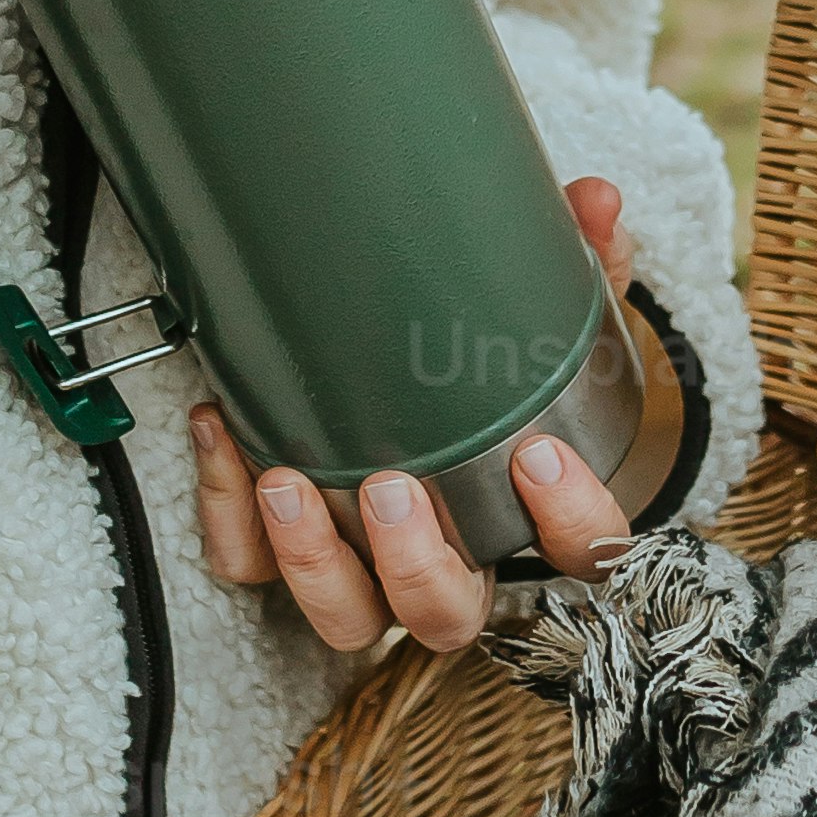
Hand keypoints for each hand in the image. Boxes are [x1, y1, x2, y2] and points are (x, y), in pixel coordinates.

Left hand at [193, 180, 643, 659]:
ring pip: (346, 617)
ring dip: (311, 561)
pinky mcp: (285, 556)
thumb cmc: (494, 381)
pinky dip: (228, 515)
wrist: (426, 411)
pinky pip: (248, 566)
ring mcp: (367, 570)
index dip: (570, 522)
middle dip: (416, 563)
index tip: (537, 454)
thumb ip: (579, 263)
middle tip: (393, 486)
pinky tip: (221, 431)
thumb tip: (595, 200)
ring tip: (284, 479)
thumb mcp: (546, 317)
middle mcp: (450, 562)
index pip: (581, 553)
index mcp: (527, 518)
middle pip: (446, 614)